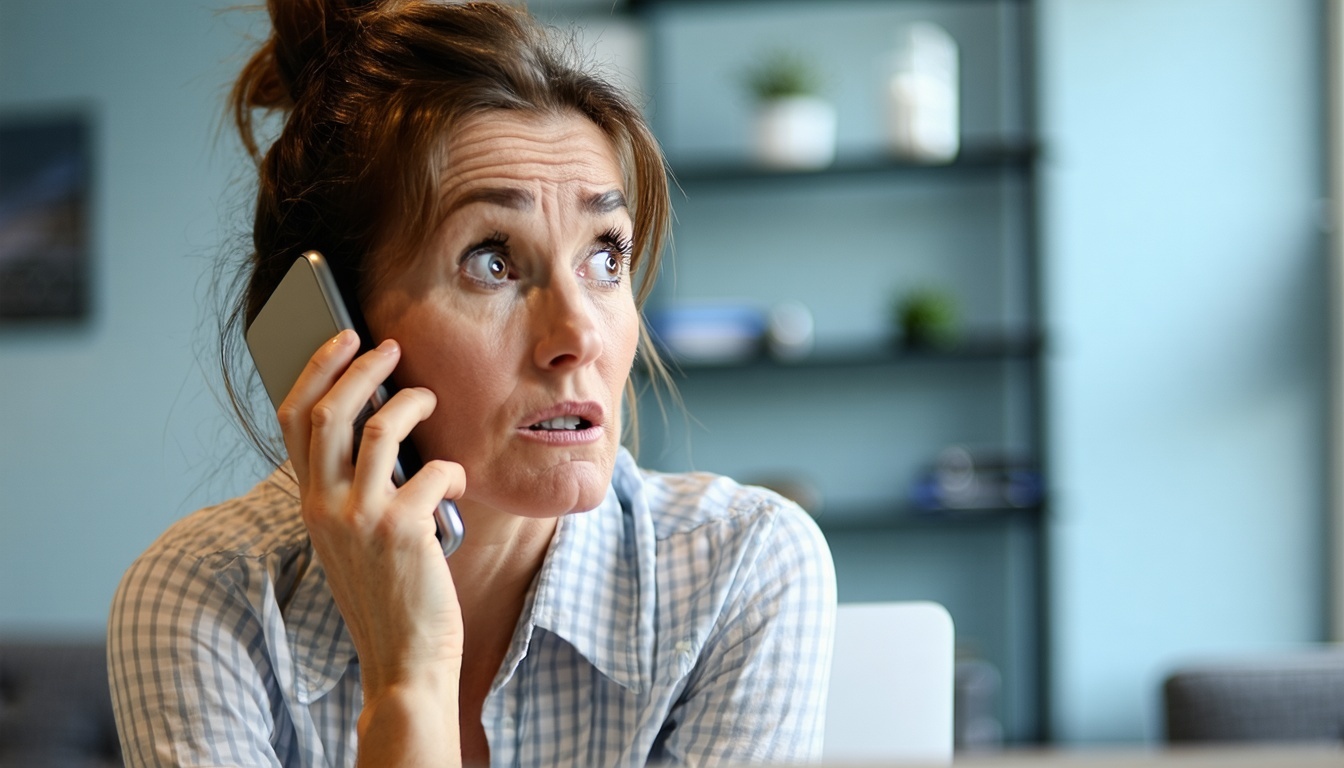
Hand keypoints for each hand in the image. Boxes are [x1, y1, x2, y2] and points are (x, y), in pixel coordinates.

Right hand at [276, 329, 464, 697]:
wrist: (404, 662)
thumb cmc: (389, 596)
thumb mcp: (354, 539)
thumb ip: (356, 489)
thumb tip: (383, 424)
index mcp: (310, 505)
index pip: (293, 421)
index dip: (314, 370)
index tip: (340, 338)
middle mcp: (325, 507)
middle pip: (328, 411)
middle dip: (359, 365)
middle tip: (389, 345)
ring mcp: (361, 518)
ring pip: (379, 428)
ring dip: (411, 402)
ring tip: (430, 399)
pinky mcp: (403, 530)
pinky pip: (434, 470)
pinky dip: (452, 470)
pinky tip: (457, 485)